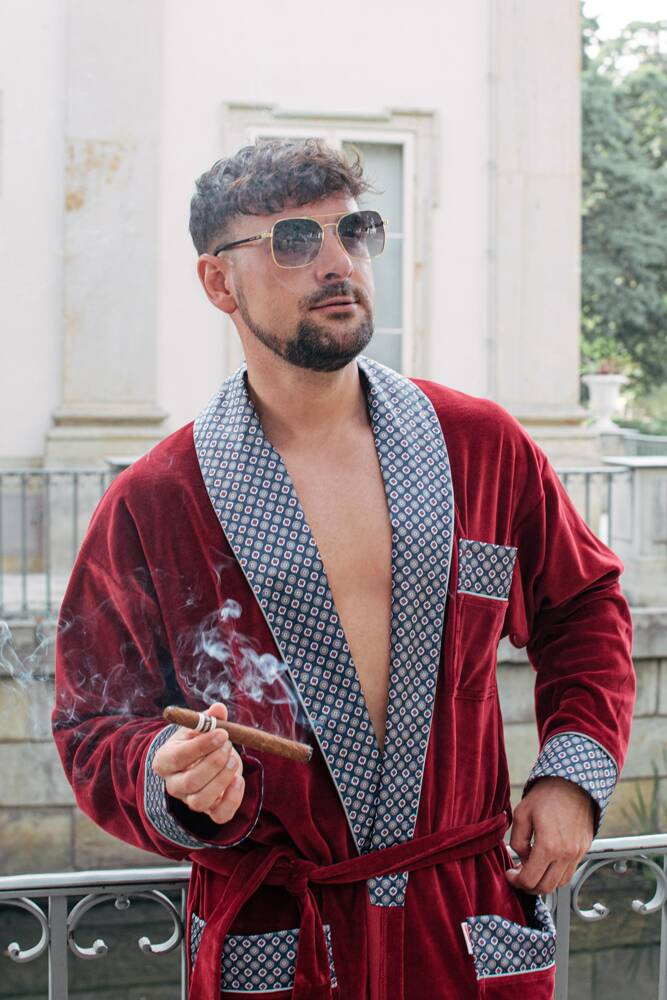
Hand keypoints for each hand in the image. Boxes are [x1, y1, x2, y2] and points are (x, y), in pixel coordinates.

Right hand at [152, 703, 244, 824]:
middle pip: (190, 782)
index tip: (223, 733)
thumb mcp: (199, 727)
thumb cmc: (197, 740)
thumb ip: (209, 718)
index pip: (179, 757)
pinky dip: (233, 798)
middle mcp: (174, 785)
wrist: (200, 760)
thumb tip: (219, 709)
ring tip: (234, 759)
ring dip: (223, 778)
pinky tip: (238, 779)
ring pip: (202, 800)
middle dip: (214, 762)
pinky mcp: (210, 811)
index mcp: (165, 760)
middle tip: (229, 745)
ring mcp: (191, 800)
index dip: (202, 745)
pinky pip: (221, 815)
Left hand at [505, 776, 594, 894]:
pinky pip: (570, 871)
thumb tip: (522, 859)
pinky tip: (546, 862)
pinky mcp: (584, 849)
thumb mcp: (522, 814)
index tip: (509, 875)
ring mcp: (578, 853)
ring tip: (532, 869)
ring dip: (544, 882)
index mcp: (548, 847)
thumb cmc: (546, 795)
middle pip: (546, 887)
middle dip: (528, 886)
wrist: (572, 783)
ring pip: (560, 883)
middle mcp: (566, 854)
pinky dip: (557, 874)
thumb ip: (518, 842)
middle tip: (518, 876)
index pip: (530, 880)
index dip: (516, 882)